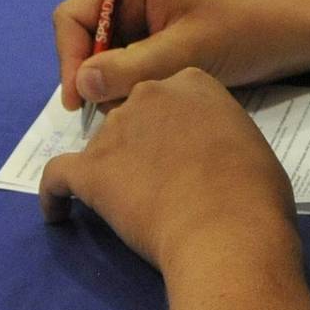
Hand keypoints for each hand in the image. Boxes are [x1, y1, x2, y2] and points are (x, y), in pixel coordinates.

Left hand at [39, 67, 296, 270]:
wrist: (227, 228)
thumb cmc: (255, 190)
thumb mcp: (249, 143)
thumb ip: (220, 137)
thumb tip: (209, 158)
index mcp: (193, 81)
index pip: (170, 94)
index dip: (174, 125)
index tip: (183, 152)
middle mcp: (148, 94)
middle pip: (131, 113)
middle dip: (139, 143)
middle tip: (158, 180)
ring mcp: (115, 130)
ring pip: (100, 145)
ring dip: (109, 168)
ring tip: (125, 206)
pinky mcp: (90, 170)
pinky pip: (57, 177)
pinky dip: (54, 195)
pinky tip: (58, 212)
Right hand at [54, 0, 309, 112]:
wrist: (298, 35)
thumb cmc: (247, 31)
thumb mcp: (187, 51)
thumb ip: (132, 67)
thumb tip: (81, 83)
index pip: (75, 14)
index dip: (69, 56)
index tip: (80, 101)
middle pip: (87, 39)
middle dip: (92, 75)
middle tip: (109, 116)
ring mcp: (150, 20)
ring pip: (108, 58)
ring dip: (114, 85)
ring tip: (133, 114)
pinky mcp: (164, 43)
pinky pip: (131, 66)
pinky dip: (133, 88)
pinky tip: (148, 109)